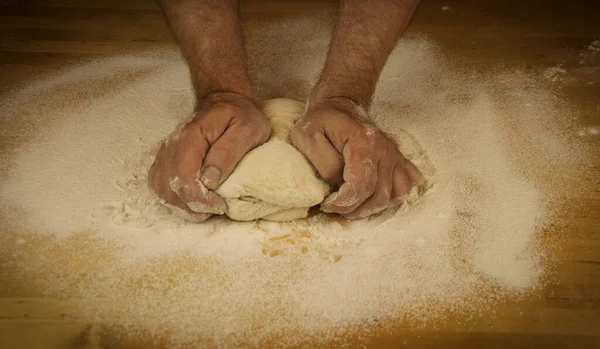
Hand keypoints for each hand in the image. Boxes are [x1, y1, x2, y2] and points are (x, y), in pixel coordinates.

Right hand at [148, 93, 270, 221]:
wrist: (226, 102)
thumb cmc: (240, 116)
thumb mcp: (247, 129)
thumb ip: (228, 152)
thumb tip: (210, 180)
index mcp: (191, 136)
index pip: (184, 176)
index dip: (200, 198)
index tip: (221, 205)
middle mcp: (172, 146)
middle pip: (170, 188)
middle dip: (195, 206)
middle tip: (218, 207)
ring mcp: (165, 154)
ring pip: (162, 191)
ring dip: (184, 206)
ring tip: (207, 208)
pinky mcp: (165, 161)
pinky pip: (160, 187)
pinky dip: (174, 200)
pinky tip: (193, 202)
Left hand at [290, 98, 421, 219]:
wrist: (338, 105)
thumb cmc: (321, 121)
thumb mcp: (308, 137)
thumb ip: (324, 162)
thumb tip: (339, 184)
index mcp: (363, 144)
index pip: (361, 186)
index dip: (343, 203)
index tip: (326, 204)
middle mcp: (384, 150)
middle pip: (379, 196)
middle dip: (355, 209)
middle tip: (335, 208)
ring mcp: (394, 155)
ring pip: (396, 195)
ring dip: (374, 207)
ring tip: (353, 205)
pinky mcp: (398, 159)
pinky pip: (406, 185)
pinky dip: (394, 197)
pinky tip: (374, 196)